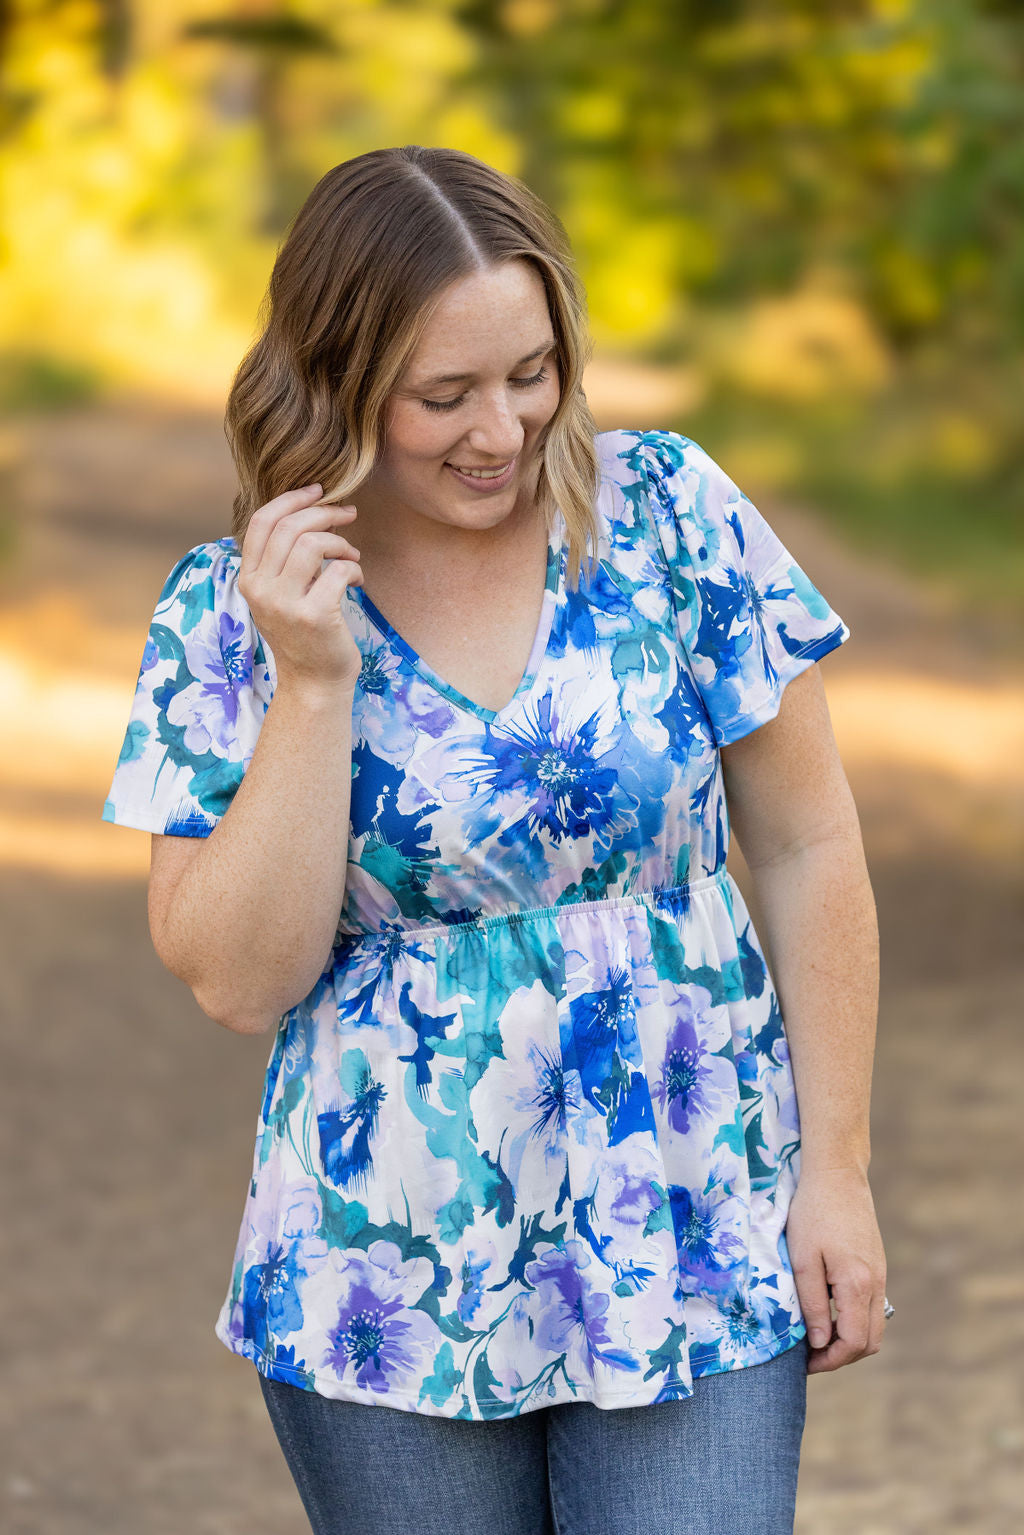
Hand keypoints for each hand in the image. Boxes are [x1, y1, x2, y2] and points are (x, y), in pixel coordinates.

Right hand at [237, 482, 363, 691]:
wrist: (314, 683)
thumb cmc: (304, 634)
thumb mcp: (280, 595)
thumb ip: (282, 560)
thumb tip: (311, 511)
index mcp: (248, 579)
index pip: (261, 522)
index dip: (291, 499)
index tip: (317, 491)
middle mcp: (260, 590)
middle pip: (290, 527)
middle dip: (325, 513)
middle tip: (349, 515)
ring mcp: (284, 604)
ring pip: (313, 544)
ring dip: (341, 543)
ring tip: (351, 557)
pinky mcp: (314, 615)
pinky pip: (338, 570)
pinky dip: (353, 569)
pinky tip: (356, 581)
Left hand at [784, 1165, 887, 1373]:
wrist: (837, 1174)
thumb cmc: (813, 1213)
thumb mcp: (803, 1259)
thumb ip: (813, 1304)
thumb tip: (820, 1343)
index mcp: (858, 1285)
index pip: (853, 1343)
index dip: (830, 1361)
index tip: (805, 1363)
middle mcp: (876, 1284)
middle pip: (869, 1341)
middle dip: (841, 1356)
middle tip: (810, 1354)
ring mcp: (880, 1274)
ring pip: (873, 1325)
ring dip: (848, 1338)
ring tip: (816, 1333)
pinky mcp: (877, 1265)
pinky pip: (871, 1306)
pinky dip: (853, 1319)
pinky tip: (827, 1309)